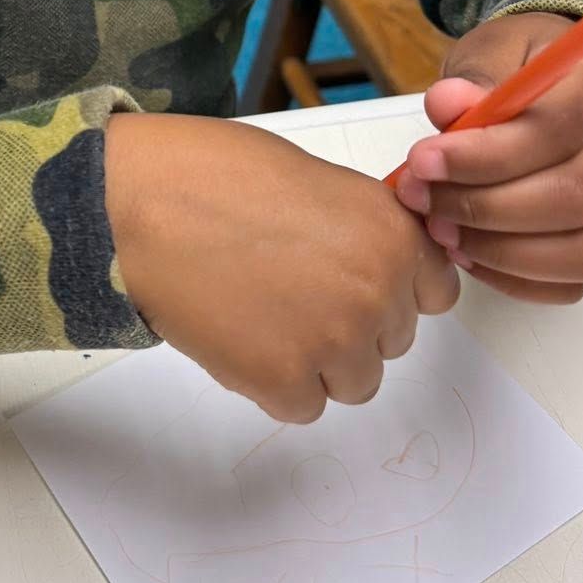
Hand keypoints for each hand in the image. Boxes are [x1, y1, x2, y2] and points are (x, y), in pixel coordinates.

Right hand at [104, 114, 457, 421]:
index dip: (394, 290)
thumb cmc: (217, 176)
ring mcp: (334, 340)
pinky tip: (241, 337)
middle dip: (349, 324)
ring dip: (317, 362)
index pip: (436, 295)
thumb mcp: (321, 183)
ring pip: (353, 383)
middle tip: (291, 290)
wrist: (145, 201)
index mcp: (393, 234)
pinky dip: (273, 384)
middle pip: (391, 343)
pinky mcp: (283, 380)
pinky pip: (302, 406)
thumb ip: (365, 230)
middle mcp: (377, 291)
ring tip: (264, 315)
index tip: (359, 283)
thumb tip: (377, 268)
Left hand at [394, 12, 582, 303]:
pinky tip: (468, 253)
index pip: (556, 128)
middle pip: (573, 195)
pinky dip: (516, 279)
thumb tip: (447, 104)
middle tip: (421, 200)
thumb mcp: (493, 50)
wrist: (558, 89)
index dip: (485, 154)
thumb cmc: (520, 69)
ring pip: (582, 249)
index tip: (423, 160)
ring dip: (500, 252)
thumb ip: (474, 75)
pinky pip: (574, 280)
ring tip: (440, 230)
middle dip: (483, 208)